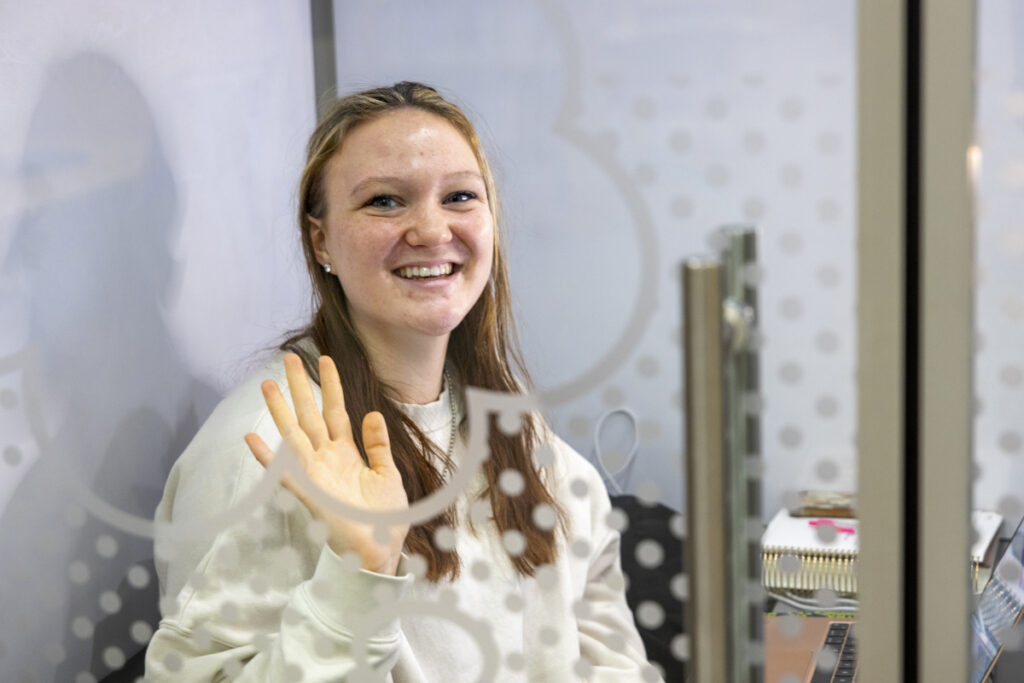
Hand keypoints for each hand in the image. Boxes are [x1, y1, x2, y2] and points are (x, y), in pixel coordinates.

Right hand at [244, 353, 408, 574]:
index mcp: (347, 453)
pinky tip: (251, 438)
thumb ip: (377, 445)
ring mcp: (315, 473)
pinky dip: (267, 457)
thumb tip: (371, 413)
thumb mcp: (388, 473)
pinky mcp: (309, 493)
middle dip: (300, 387)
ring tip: (268, 384)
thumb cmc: (386, 517)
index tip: (325, 360)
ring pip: (293, 434)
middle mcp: (327, 458)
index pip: (336, 411)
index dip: (330, 386)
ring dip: (280, 410)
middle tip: (289, 358)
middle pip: (310, 415)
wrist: (381, 549)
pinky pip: (284, 472)